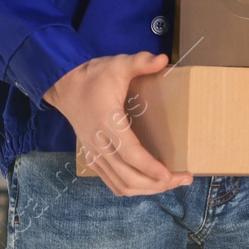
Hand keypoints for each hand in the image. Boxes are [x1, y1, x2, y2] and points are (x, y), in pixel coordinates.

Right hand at [43, 52, 191, 196]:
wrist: (65, 87)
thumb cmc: (93, 77)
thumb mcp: (117, 64)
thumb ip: (139, 62)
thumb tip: (162, 59)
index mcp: (107, 123)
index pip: (131, 154)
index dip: (151, 168)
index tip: (171, 174)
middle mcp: (99, 144)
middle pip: (129, 176)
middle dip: (157, 183)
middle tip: (182, 179)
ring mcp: (95, 154)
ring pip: (121, 185)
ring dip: (147, 189)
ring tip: (171, 183)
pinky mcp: (93, 159)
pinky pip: (113, 183)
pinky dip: (132, 188)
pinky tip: (149, 184)